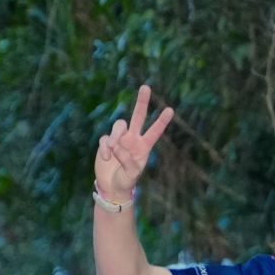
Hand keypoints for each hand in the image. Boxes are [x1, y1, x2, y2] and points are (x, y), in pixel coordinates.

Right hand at [95, 84, 173, 200]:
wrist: (111, 187)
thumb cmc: (125, 182)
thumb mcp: (131, 174)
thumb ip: (126, 159)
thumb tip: (116, 145)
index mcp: (144, 147)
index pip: (154, 132)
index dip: (161, 122)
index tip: (170, 110)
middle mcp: (133, 139)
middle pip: (138, 116)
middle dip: (142, 102)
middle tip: (146, 87)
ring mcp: (120, 139)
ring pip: (119, 125)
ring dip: (115, 137)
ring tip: (112, 151)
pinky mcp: (107, 142)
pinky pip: (105, 138)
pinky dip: (105, 147)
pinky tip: (106, 158)